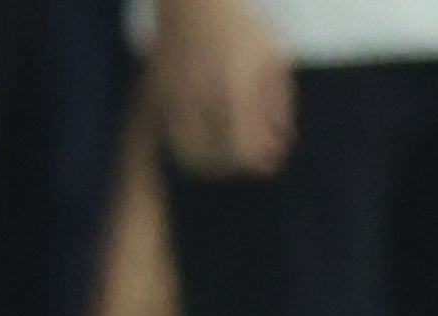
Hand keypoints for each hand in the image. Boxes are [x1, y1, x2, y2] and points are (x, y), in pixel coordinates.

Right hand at [151, 0, 294, 178]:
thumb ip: (279, 107)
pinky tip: (203, 128)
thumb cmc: (242, 25)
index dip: (259, 164)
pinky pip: (167, 132)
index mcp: (234, 93)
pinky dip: (185, 141)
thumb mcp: (275, 62)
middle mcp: (200, 98)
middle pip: (209, 162)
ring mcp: (173, 95)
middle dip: (232, 168)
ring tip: (223, 147)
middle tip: (246, 157)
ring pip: (183, 151)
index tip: (271, 159)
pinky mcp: (156, 89)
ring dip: (206, 159)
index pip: (243, 152)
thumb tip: (281, 144)